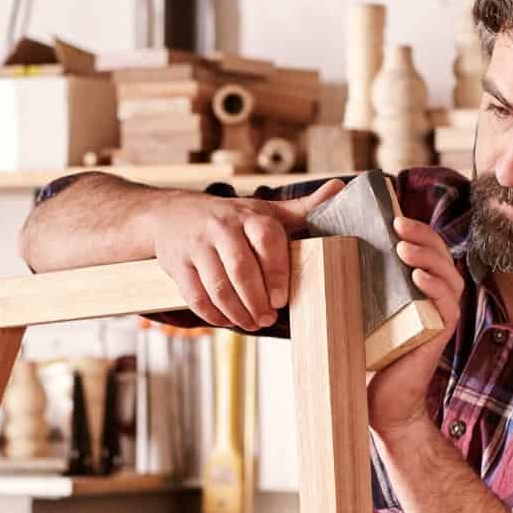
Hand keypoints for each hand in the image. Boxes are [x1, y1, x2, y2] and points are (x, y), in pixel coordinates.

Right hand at [150, 179, 343, 329]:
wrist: (172, 213)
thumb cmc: (229, 217)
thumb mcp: (264, 210)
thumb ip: (302, 209)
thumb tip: (340, 189)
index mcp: (248, 215)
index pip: (266, 241)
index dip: (276, 272)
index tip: (282, 299)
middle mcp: (221, 228)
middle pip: (241, 270)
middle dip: (257, 301)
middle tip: (268, 319)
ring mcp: (196, 247)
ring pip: (218, 287)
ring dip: (237, 312)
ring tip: (251, 323)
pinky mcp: (177, 265)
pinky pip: (195, 296)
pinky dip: (213, 314)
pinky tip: (227, 320)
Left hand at [367, 214, 463, 437]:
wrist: (377, 404)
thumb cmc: (368, 356)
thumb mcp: (360, 312)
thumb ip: (356, 286)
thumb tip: (322, 254)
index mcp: (419, 290)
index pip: (428, 251)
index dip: (418, 230)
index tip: (393, 216)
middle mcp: (435, 300)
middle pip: (442, 256)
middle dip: (423, 235)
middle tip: (397, 224)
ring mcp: (439, 318)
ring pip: (449, 277)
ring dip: (428, 257)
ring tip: (404, 247)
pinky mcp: (439, 337)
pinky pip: (448, 307)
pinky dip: (435, 289)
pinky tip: (418, 278)